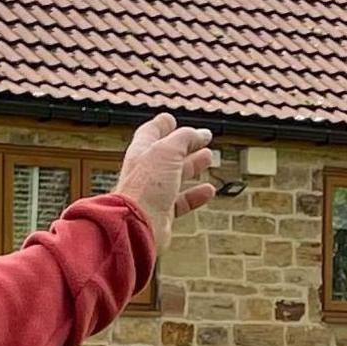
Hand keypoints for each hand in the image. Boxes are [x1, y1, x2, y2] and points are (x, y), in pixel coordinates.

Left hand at [112, 113, 216, 254]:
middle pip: (167, 154)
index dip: (161, 124)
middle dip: (185, 145)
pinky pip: (182, 202)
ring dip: (193, 165)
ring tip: (208, 157)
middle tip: (202, 139)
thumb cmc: (146, 186)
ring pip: (176, 176)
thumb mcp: (168, 151)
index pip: (150, 132)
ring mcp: (153, 194)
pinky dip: (196, 195)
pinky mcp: (162, 214)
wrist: (137, 226)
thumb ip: (185, 138)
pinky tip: (209, 191)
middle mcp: (145, 172)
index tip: (171, 119)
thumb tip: (202, 133)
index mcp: (141, 152)